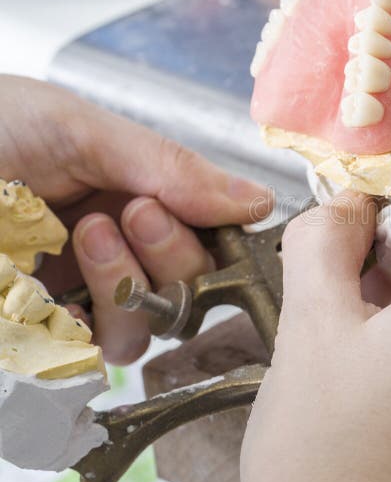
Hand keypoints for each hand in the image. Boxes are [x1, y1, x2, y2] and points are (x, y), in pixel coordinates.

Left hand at [0, 75, 272, 363]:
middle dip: (171, 252)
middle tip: (133, 210)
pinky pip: (93, 353)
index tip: (192, 208)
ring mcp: (81, 293)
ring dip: (131, 282)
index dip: (214, 234)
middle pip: (189, 288)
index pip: (208, 235)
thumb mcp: (80, 128)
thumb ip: (170, 166)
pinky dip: (90, 320)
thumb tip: (258, 201)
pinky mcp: (43, 332)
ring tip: (86, 232)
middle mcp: (120, 250)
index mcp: (139, 198)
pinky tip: (56, 276)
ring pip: (149, 327)